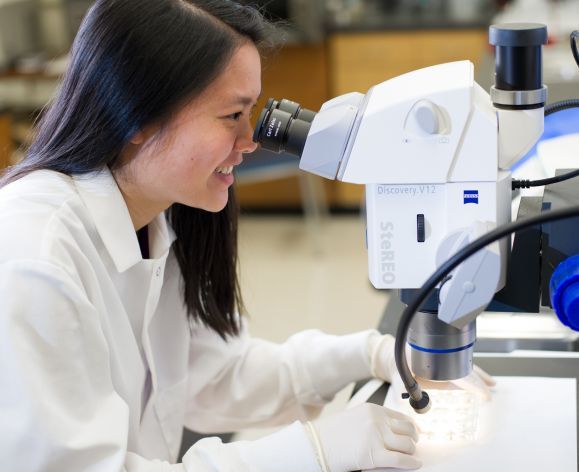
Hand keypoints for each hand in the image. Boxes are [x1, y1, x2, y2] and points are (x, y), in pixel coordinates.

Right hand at [306, 403, 421, 470]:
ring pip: (407, 444)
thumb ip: (373, 421)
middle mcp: (377, 420)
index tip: (415, 433)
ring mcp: (377, 436)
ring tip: (409, 456)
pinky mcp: (375, 454)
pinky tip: (414, 464)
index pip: (401, 416)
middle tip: (412, 445)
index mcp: (372, 409)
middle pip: (408, 429)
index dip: (411, 427)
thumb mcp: (355, 418)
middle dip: (413, 439)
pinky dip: (411, 463)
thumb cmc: (331, 434)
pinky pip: (401, 459)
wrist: (316, 444)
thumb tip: (391, 430)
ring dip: (411, 451)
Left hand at [367, 333, 495, 399]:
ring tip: (491, 382)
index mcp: (432, 363)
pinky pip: (459, 363)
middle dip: (480, 379)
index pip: (459, 374)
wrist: (391, 353)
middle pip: (465, 368)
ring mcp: (441, 357)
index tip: (485, 394)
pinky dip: (470, 369)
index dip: (474, 384)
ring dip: (478, 373)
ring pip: (464, 363)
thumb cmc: (395, 367)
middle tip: (491, 389)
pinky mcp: (441, 359)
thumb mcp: (400, 381)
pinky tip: (478, 376)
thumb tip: (420, 408)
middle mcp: (440, 358)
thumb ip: (409, 395)